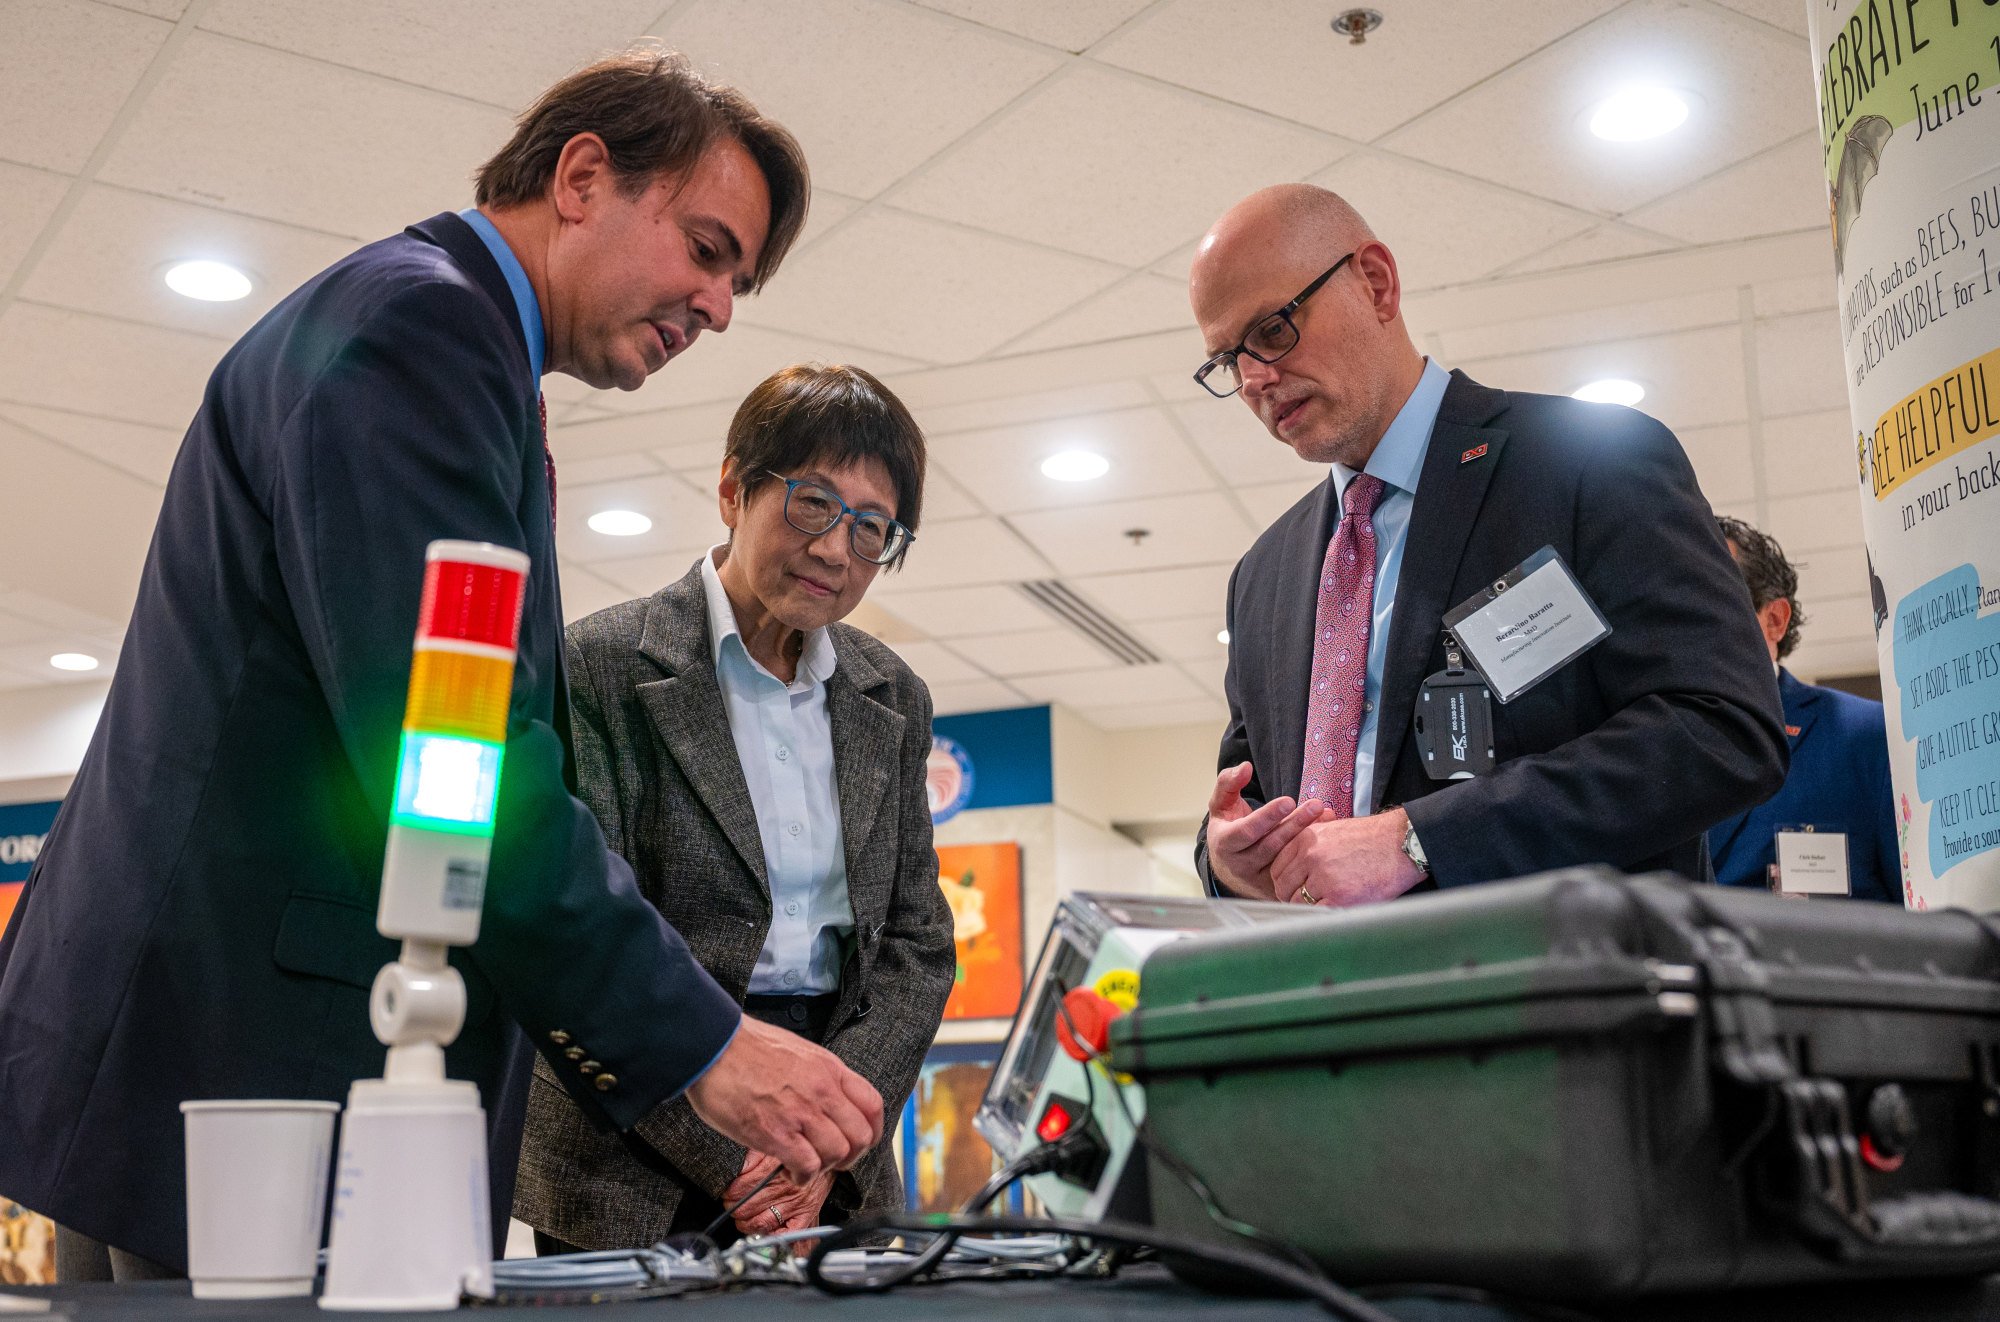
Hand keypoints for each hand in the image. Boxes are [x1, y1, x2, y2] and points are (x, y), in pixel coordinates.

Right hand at [685, 1016, 882, 1183]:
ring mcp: (801, 1113)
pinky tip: (792, 1172)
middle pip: (860, 1137)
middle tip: (832, 1158)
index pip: (873, 1105)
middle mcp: (822, 1091)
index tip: (861, 1141)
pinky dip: (803, 1176)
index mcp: (829, 1069)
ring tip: (808, 1164)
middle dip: (850, 1155)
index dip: (872, 1130)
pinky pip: (808, 1167)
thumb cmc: (746, 1046)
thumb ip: (819, 1076)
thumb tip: (829, 1098)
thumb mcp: (799, 1051)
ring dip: (825, 1167)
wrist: (713, 1045)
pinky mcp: (776, 1134)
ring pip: (837, 1154)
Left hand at [725, 1151, 835, 1236]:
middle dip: (733, 1207)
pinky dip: (771, 1236)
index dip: (729, 1192)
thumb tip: (735, 1168)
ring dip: (745, 1223)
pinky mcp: (805, 1215)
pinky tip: (763, 1230)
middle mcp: (783, 1189)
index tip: (727, 1191)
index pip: (740, 1189)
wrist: (828, 1154)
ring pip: (759, 1224)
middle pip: (745, 1208)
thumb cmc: (800, 1149)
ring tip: (743, 1218)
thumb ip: (752, 1156)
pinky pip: (785, 1234)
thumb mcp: (772, 1146)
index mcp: (773, 1171)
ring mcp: (794, 1204)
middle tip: (731, 1204)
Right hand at [1205, 762, 1330, 899]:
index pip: (1247, 832)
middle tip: (1316, 806)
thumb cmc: (1227, 828)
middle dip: (1295, 825)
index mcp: (1226, 844)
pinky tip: (1328, 833)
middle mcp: (1242, 865)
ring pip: (1286, 860)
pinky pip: (1296, 870)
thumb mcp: (1219, 805)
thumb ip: (1228, 783)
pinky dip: (1312, 851)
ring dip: (1307, 838)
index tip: (1288, 801)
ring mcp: (1260, 880)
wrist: (1229, 866)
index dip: (1267, 817)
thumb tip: (1245, 767)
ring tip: (1325, 815)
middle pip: (1271, 846)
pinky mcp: (1276, 889)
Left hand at [1270, 807, 1423, 907]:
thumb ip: (1308, 846)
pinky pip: (1317, 913)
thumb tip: (1293, 869)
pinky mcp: (1340, 896)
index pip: (1278, 868)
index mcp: (1305, 839)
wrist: (1402, 844)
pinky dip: (1321, 915)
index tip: (1293, 888)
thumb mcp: (1332, 830)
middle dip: (1292, 896)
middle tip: (1306, 901)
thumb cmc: (1371, 839)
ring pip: (1298, 902)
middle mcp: (1309, 856)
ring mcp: (1323, 877)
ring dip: (1307, 907)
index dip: (1284, 881)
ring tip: (1321, 906)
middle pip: (1284, 886)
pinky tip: (1332, 911)